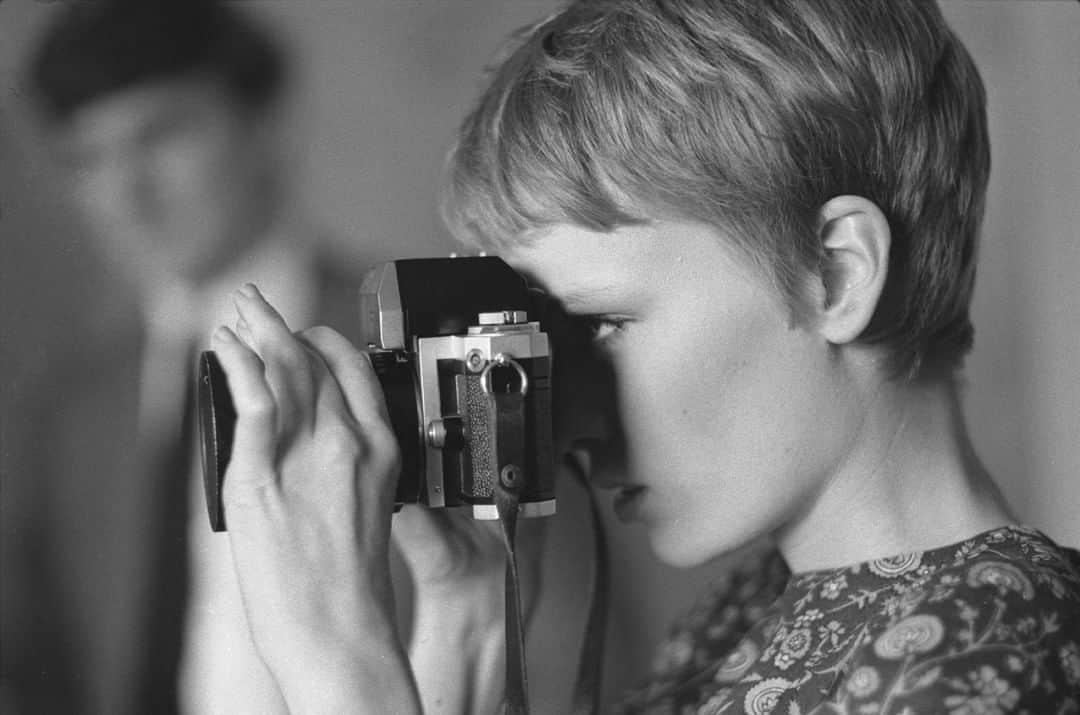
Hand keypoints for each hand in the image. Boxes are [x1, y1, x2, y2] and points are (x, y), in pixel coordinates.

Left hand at [212, 284, 419, 713]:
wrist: (341, 633)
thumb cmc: (354, 589)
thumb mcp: (370, 509)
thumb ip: (346, 466)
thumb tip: (307, 444)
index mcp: (382, 448)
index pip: (354, 370)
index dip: (322, 341)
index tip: (301, 333)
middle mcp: (349, 440)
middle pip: (311, 359)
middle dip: (279, 324)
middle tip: (255, 306)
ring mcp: (306, 454)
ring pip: (281, 367)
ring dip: (254, 331)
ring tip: (235, 316)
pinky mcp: (261, 474)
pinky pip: (250, 397)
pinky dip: (235, 361)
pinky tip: (223, 347)